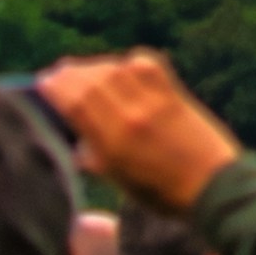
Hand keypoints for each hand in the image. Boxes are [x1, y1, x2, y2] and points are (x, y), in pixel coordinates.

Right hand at [39, 55, 246, 213]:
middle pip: (94, 82)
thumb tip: (74, 144)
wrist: (211, 185)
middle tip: (59, 72)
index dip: (57, 88)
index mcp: (113, 143)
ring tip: (84, 69)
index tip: (44, 81)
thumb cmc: (161, 192)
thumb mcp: (118, 181)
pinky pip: (149, 66)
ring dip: (97, 66)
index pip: (76, 104)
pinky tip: (124, 66)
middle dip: (72, 74)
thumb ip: (95, 158)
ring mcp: (156, 102)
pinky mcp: (177, 94)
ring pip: (117, 70)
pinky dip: (131, 62)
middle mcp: (131, 117)